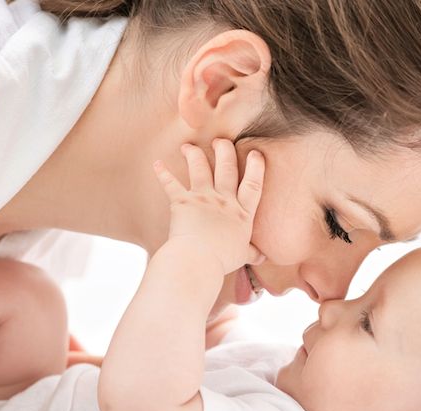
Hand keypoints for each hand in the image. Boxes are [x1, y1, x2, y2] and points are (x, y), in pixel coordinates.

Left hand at [153, 140, 264, 274]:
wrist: (199, 259)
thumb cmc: (222, 259)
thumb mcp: (242, 255)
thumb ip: (252, 253)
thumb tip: (263, 257)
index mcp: (241, 213)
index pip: (253, 185)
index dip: (255, 168)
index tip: (255, 153)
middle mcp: (224, 201)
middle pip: (227, 168)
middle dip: (225, 150)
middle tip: (221, 140)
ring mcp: (203, 198)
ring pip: (200, 168)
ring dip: (194, 154)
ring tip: (188, 146)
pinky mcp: (182, 202)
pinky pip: (171, 184)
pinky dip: (163, 173)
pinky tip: (157, 164)